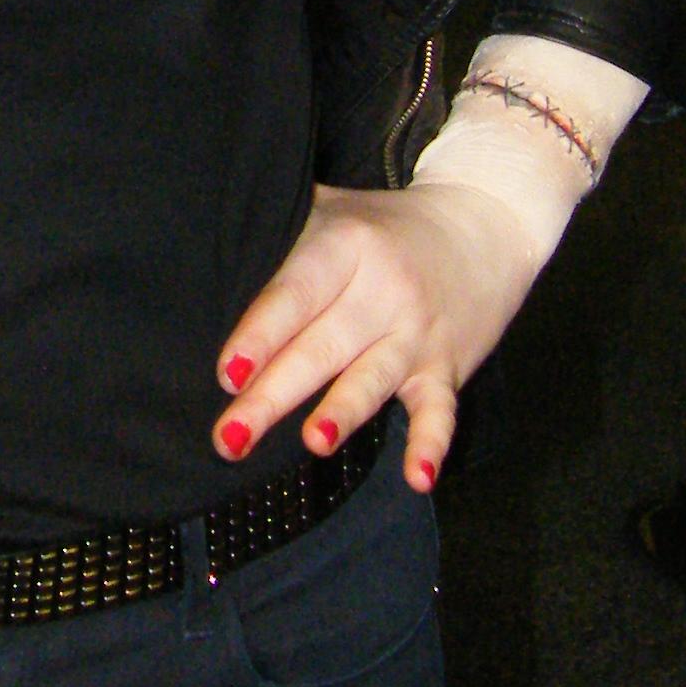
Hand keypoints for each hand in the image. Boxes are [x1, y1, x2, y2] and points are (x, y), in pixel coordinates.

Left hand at [214, 179, 545, 493]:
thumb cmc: (384, 226)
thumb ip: (279, 230)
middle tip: (231, 435)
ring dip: (343, 413)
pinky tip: (417, 476)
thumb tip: (202, 255)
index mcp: (346, 246)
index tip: (229, 372)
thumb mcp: (332, 209)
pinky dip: (432, 444)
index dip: (261, 333)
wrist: (483, 222)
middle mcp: (383, 290)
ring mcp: (417, 331)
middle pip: (322, 347)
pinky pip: (440, 410)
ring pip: (372, 378)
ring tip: (313, 442)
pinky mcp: (448, 365)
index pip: (295, 293)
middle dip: (274, 394)